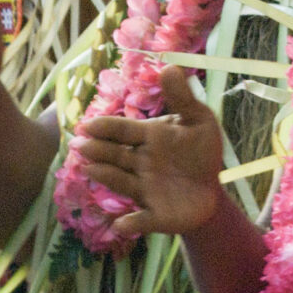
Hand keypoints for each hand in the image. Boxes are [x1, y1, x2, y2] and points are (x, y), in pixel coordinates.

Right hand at [68, 66, 225, 239]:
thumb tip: (169, 67)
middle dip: (98, 151)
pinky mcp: (155, 215)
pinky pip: (141, 220)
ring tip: (90, 170)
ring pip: (121, 182)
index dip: (106, 128)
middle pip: (116, 155)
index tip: (87, 125)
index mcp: (149, 138)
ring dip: (106, 177)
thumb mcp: (198, 121)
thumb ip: (183, 98)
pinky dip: (131, 223)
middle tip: (81, 145)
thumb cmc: (200, 151)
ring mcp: (145, 190)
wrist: (211, 189)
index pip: (123, 130)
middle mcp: (139, 163)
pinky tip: (121, 225)